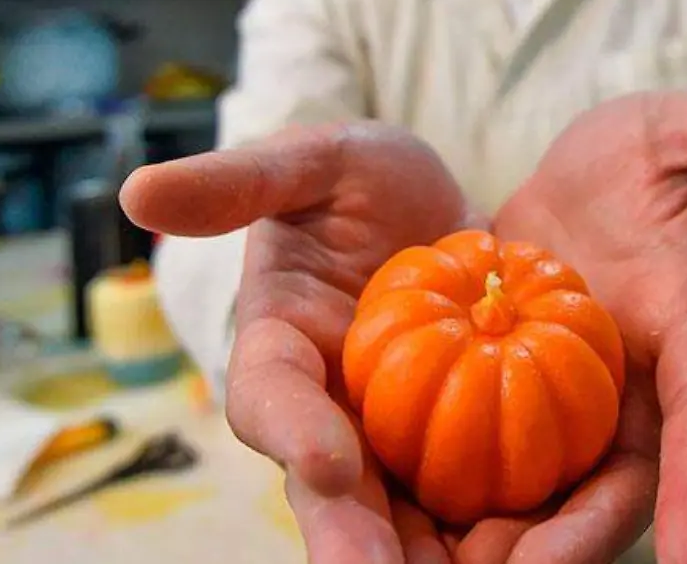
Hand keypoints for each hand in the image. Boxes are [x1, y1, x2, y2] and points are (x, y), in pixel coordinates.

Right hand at [120, 121, 476, 563]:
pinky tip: (548, 549)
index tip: (328, 460)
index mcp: (278, 352)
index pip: (269, 401)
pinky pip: (477, 507)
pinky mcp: (459, 456)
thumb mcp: (312, 161)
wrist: (438, 213)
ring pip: (403, 523)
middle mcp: (327, 418)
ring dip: (434, 557)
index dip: (293, 432)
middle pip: (333, 496)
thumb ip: (240, 181)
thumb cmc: (360, 181)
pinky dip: (511, 532)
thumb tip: (137, 190)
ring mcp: (392, 445)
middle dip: (353, 542)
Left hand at [474, 91, 686, 563]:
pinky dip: (465, 508)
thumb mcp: (676, 131)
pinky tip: (407, 530)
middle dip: (581, 545)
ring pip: (560, 501)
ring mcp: (586, 412)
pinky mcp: (526, 414)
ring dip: (518, 545)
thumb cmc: (639, 158)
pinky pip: (501, 473)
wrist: (586, 183)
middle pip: (625, 491)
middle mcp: (645, 394)